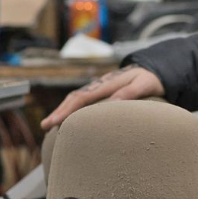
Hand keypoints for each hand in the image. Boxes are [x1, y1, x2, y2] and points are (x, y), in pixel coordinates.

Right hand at [41, 65, 164, 129]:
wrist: (153, 70)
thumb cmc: (149, 80)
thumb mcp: (144, 84)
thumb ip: (130, 92)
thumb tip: (112, 103)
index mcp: (106, 84)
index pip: (81, 98)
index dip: (66, 110)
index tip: (55, 121)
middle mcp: (98, 86)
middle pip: (73, 99)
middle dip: (58, 112)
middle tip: (44, 127)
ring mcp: (98, 89)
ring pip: (76, 101)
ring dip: (62, 112)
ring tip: (49, 127)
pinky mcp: (101, 94)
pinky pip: (83, 103)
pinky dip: (72, 111)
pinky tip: (68, 123)